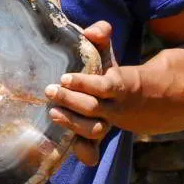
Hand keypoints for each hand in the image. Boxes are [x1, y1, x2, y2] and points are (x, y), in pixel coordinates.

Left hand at [45, 21, 139, 166]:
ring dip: (72, 123)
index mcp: (118, 85)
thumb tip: (92, 31)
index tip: (64, 77)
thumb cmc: (108, 69)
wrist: (134, 98)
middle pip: (94, 109)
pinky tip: (66, 144)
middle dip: (71, 101)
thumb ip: (100, 34)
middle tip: (49, 91)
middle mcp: (113, 107)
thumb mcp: (106, 51)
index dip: (84, 83)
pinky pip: (93, 150)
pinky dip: (83, 151)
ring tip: (52, 112)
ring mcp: (106, 124)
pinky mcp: (97, 137)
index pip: (104, 86)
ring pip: (94, 130)